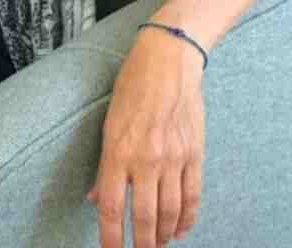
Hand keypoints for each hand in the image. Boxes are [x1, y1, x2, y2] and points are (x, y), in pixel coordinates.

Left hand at [86, 28, 206, 247]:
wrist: (168, 61)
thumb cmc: (131, 87)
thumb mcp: (108, 123)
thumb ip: (105, 166)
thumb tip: (97, 199)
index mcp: (118, 152)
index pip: (113, 208)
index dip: (111, 238)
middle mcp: (146, 160)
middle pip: (144, 217)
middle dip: (141, 244)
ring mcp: (173, 159)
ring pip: (170, 212)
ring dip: (163, 235)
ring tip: (157, 246)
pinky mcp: (195, 154)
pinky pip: (192, 196)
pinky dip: (187, 219)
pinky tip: (181, 230)